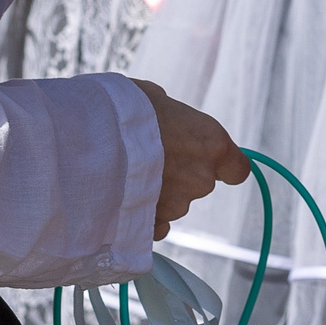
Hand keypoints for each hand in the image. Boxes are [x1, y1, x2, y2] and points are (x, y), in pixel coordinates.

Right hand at [128, 78, 249, 238]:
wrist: (87, 144)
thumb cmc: (122, 112)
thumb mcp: (154, 98)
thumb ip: (173, 118)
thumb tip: (169, 121)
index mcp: (211, 144)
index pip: (237, 168)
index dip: (224, 166)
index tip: (209, 161)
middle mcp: (201, 179)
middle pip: (199, 183)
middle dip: (179, 175)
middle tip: (147, 159)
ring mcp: (176, 206)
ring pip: (172, 204)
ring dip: (155, 194)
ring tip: (124, 175)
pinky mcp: (151, 226)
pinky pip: (152, 225)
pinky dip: (141, 217)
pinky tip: (120, 199)